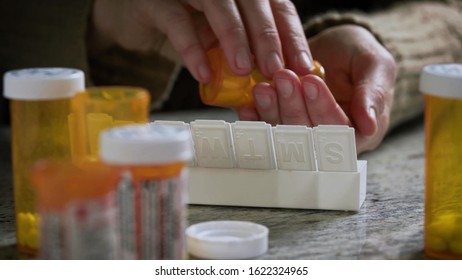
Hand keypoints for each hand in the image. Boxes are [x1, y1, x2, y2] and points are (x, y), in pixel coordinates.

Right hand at [90, 0, 313, 81]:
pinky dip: (192, 49)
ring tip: (244, 70)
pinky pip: (177, 22)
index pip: (278, 7)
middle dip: (268, 37)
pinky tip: (204, 74)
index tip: (303, 67)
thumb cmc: (186, 27)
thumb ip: (244, 56)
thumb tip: (275, 87)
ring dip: (234, 38)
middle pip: (253, 2)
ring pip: (219, 4)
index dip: (292, 36)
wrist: (135, 17)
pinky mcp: (156, 1)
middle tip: (276, 70)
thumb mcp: (221, 42)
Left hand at [237, 25, 395, 153]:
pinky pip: (267, 129)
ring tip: (263, 86)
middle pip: (309, 134)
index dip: (323, 107)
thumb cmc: (358, 57)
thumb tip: (369, 124)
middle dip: (294, 106)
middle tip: (284, 77)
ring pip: (286, 133)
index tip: (311, 82)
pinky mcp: (282, 126)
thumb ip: (374, 92)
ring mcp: (303, 135)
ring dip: (272, 111)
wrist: (335, 51)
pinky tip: (248, 105)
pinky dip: (256, 118)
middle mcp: (330, 140)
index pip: (340, 128)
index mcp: (360, 132)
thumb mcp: (376, 65)